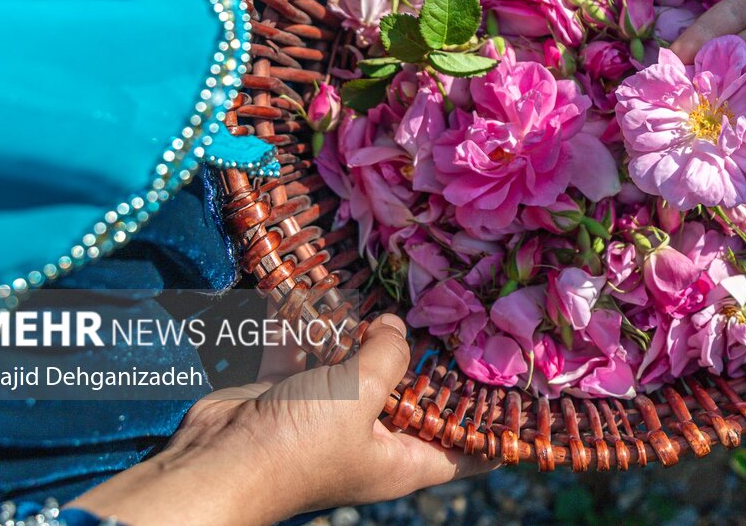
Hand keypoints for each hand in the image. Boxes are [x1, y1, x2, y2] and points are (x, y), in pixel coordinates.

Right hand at [70, 315, 491, 523]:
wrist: (215, 460)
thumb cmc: (298, 442)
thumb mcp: (360, 395)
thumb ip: (389, 355)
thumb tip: (396, 327)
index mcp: (404, 460)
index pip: (472, 450)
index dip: (501, 426)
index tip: (530, 387)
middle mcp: (375, 438)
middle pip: (421, 398)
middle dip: (436, 359)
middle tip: (466, 310)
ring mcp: (334, 414)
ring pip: (367, 366)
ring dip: (376, 332)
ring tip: (408, 287)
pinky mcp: (296, 390)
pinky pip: (320, 350)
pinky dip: (324, 323)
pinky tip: (337, 284)